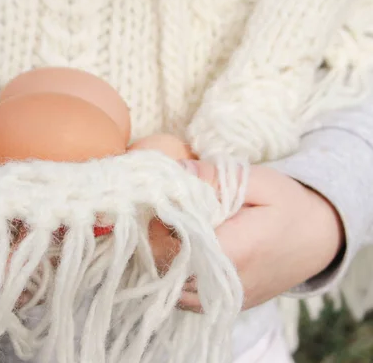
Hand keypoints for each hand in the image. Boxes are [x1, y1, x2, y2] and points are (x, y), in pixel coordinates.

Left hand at [173, 160, 344, 311]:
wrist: (319, 239)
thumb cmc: (288, 205)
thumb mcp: (257, 181)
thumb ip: (214, 177)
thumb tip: (174, 170)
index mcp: (234, 251)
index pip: (172, 246)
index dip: (158, 224)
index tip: (161, 203)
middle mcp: (228, 285)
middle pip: (167, 268)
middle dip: (156, 239)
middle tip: (165, 213)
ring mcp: (226, 300)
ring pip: (171, 286)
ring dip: (164, 258)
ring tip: (175, 231)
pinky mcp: (226, 306)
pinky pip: (186, 297)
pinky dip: (177, 275)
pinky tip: (185, 250)